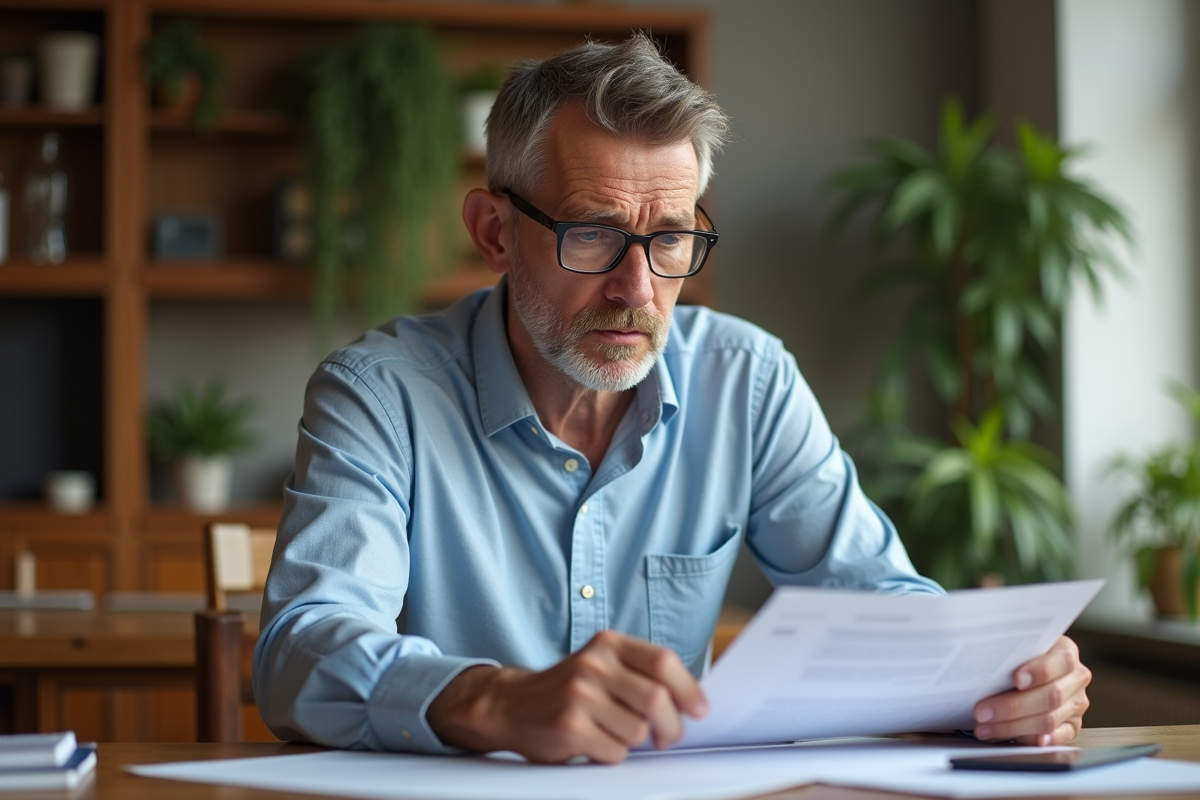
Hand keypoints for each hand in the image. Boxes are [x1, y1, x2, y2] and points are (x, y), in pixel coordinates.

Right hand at [426, 630, 707, 763]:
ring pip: (639, 731)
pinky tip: (596, 744)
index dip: (689, 688)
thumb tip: (691, 701)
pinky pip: (615, 751)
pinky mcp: (569, 726)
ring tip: (617, 735)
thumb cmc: (567, 690)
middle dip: (672, 726)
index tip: (700, 710)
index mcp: (608, 643)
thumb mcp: (600, 666)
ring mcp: (580, 695)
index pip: (663, 661)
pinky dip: (613, 754)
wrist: (509, 704)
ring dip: (636, 742)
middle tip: (668, 737)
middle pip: (657, 699)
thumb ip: (638, 674)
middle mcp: (593, 664)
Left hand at [973, 635, 1090, 745]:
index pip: (1061, 661)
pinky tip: (1016, 739)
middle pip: (1051, 696)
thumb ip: (1009, 651)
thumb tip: (982, 661)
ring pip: (1048, 720)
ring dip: (1012, 727)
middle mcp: (1076, 679)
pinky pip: (1056, 738)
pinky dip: (1034, 739)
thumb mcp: (1016, 645)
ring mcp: (1075, 704)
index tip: (1016, 679)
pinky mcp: (1071, 725)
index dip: (1039, 672)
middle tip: (982, 711)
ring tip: (984, 727)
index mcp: (1066, 652)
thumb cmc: (1017, 654)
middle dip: (1013, 706)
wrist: (1028, 664)